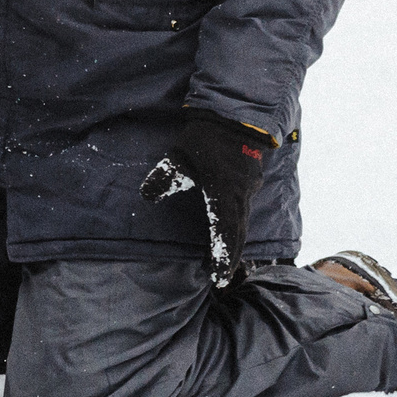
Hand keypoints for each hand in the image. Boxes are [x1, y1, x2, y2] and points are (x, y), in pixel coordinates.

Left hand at [139, 111, 276, 290]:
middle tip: (221, 280)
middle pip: (238, 235)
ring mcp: (249, 190)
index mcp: (224, 193)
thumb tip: (146, 196)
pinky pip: (245, 213)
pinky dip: (238, 230)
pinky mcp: (251, 184)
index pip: (224, 233)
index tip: (217, 279)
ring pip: (243, 225)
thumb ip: (164, 177)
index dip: (221, 257)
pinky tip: (230, 234)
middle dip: (229, 258)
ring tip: (223, 263)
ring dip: (234, 245)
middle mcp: (241, 197)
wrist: (236, 116)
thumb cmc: (206, 137)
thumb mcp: (180, 156)